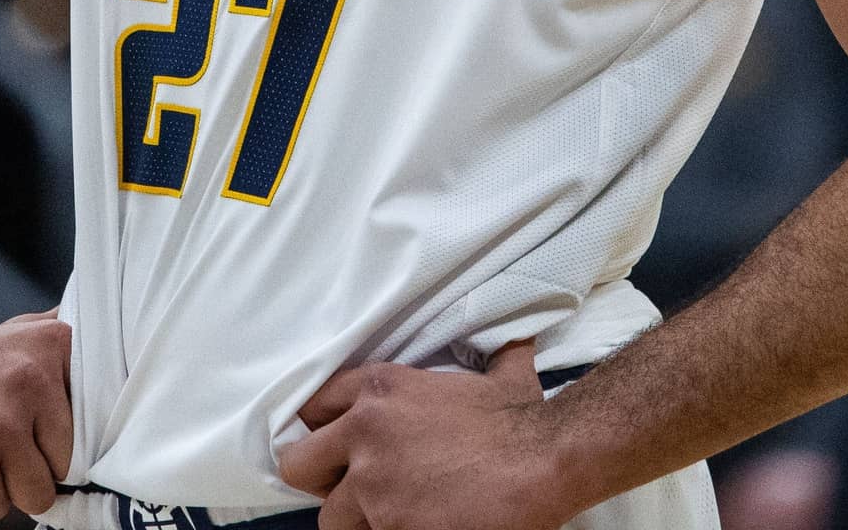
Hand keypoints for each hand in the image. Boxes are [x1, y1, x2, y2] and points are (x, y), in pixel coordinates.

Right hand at [0, 312, 73, 519]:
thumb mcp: (22, 330)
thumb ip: (66, 344)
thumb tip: (125, 352)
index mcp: (55, 345)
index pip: (93, 422)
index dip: (62, 434)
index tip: (39, 425)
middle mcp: (34, 381)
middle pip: (66, 465)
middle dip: (35, 463)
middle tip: (1, 437)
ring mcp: (2, 423)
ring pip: (35, 494)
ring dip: (8, 484)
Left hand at [277, 342, 576, 529]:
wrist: (547, 460)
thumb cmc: (524, 418)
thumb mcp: (500, 372)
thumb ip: (492, 354)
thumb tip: (515, 336)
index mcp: (380, 390)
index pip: (313, 406)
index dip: (324, 430)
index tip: (338, 447)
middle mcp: (365, 436)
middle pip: (300, 465)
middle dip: (321, 480)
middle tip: (351, 490)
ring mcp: (376, 488)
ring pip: (333, 518)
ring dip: (357, 520)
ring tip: (390, 517)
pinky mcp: (393, 528)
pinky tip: (413, 527)